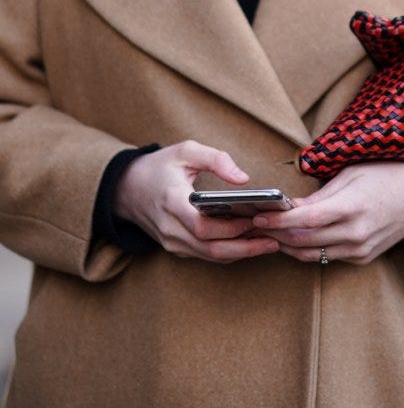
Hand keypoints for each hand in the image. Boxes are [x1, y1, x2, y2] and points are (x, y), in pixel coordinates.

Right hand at [114, 140, 278, 262]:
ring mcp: (172, 242)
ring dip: (241, 252)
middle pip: (211, 248)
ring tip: (269, 242)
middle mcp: (170, 228)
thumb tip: (243, 178)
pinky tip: (251, 242)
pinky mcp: (177, 248)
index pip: (202, 226)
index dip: (230, 228)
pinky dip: (230, 251)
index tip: (255, 220)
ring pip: (211, 256)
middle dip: (245, 247)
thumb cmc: (159, 167)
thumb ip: (216, 159)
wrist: (126, 189)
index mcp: (171, 202)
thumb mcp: (186, 151)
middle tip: (273, 240)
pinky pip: (207, 255)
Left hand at [252, 161, 403, 264]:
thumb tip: (290, 206)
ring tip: (268, 234)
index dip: (278, 221)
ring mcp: (360, 249)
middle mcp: (356, 233)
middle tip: (253, 226)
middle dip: (275, 235)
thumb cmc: (387, 176)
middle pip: (303, 241)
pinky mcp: (363, 258)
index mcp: (352, 207)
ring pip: (312, 255)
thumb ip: (320, 195)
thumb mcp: (352, 174)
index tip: (257, 217)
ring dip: (287, 246)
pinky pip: (328, 257)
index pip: (305, 219)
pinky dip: (308, 249)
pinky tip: (294, 239)